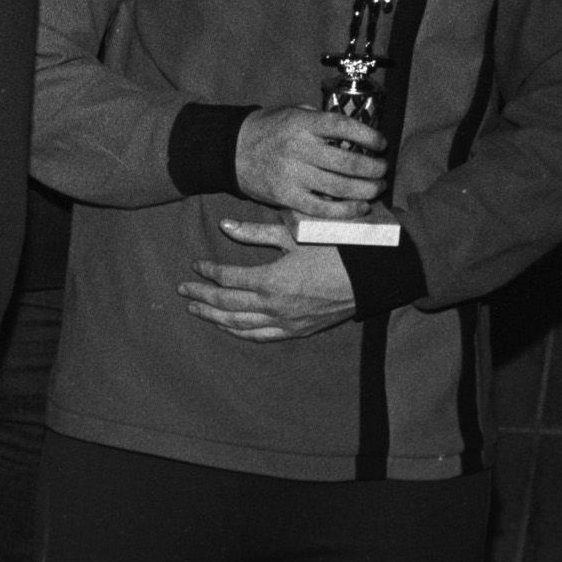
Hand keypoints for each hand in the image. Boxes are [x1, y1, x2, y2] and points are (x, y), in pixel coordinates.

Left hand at [182, 218, 359, 340]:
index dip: (208, 272)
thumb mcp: (297, 233)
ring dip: (214, 317)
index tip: (195, 265)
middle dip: (201, 296)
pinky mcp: (300, 331)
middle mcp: (275, 306)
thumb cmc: (339, 247)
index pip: (227, 278)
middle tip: (182, 290)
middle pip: (226, 304)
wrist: (379, 274)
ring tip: (195, 310)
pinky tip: (228, 328)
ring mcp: (287, 322)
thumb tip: (224, 225)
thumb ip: (256, 232)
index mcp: (272, 280)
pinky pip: (262, 336)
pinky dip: (240, 332)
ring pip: (240, 324)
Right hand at [234, 106, 386, 219]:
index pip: (343, 127)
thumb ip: (320, 118)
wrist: (230, 151)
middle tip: (383, 170)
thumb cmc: (267, 130)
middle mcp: (298, 148)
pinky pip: (322, 208)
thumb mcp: (292, 112)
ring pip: (340, 187)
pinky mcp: (285, 196)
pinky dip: (345, 210)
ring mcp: (291, 174)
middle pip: (348, 162)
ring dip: (366, 190)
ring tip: (377, 188)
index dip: (368, 136)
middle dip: (374, 168)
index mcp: (301, 123)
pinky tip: (360, 207)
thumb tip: (355, 130)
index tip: (381, 143)